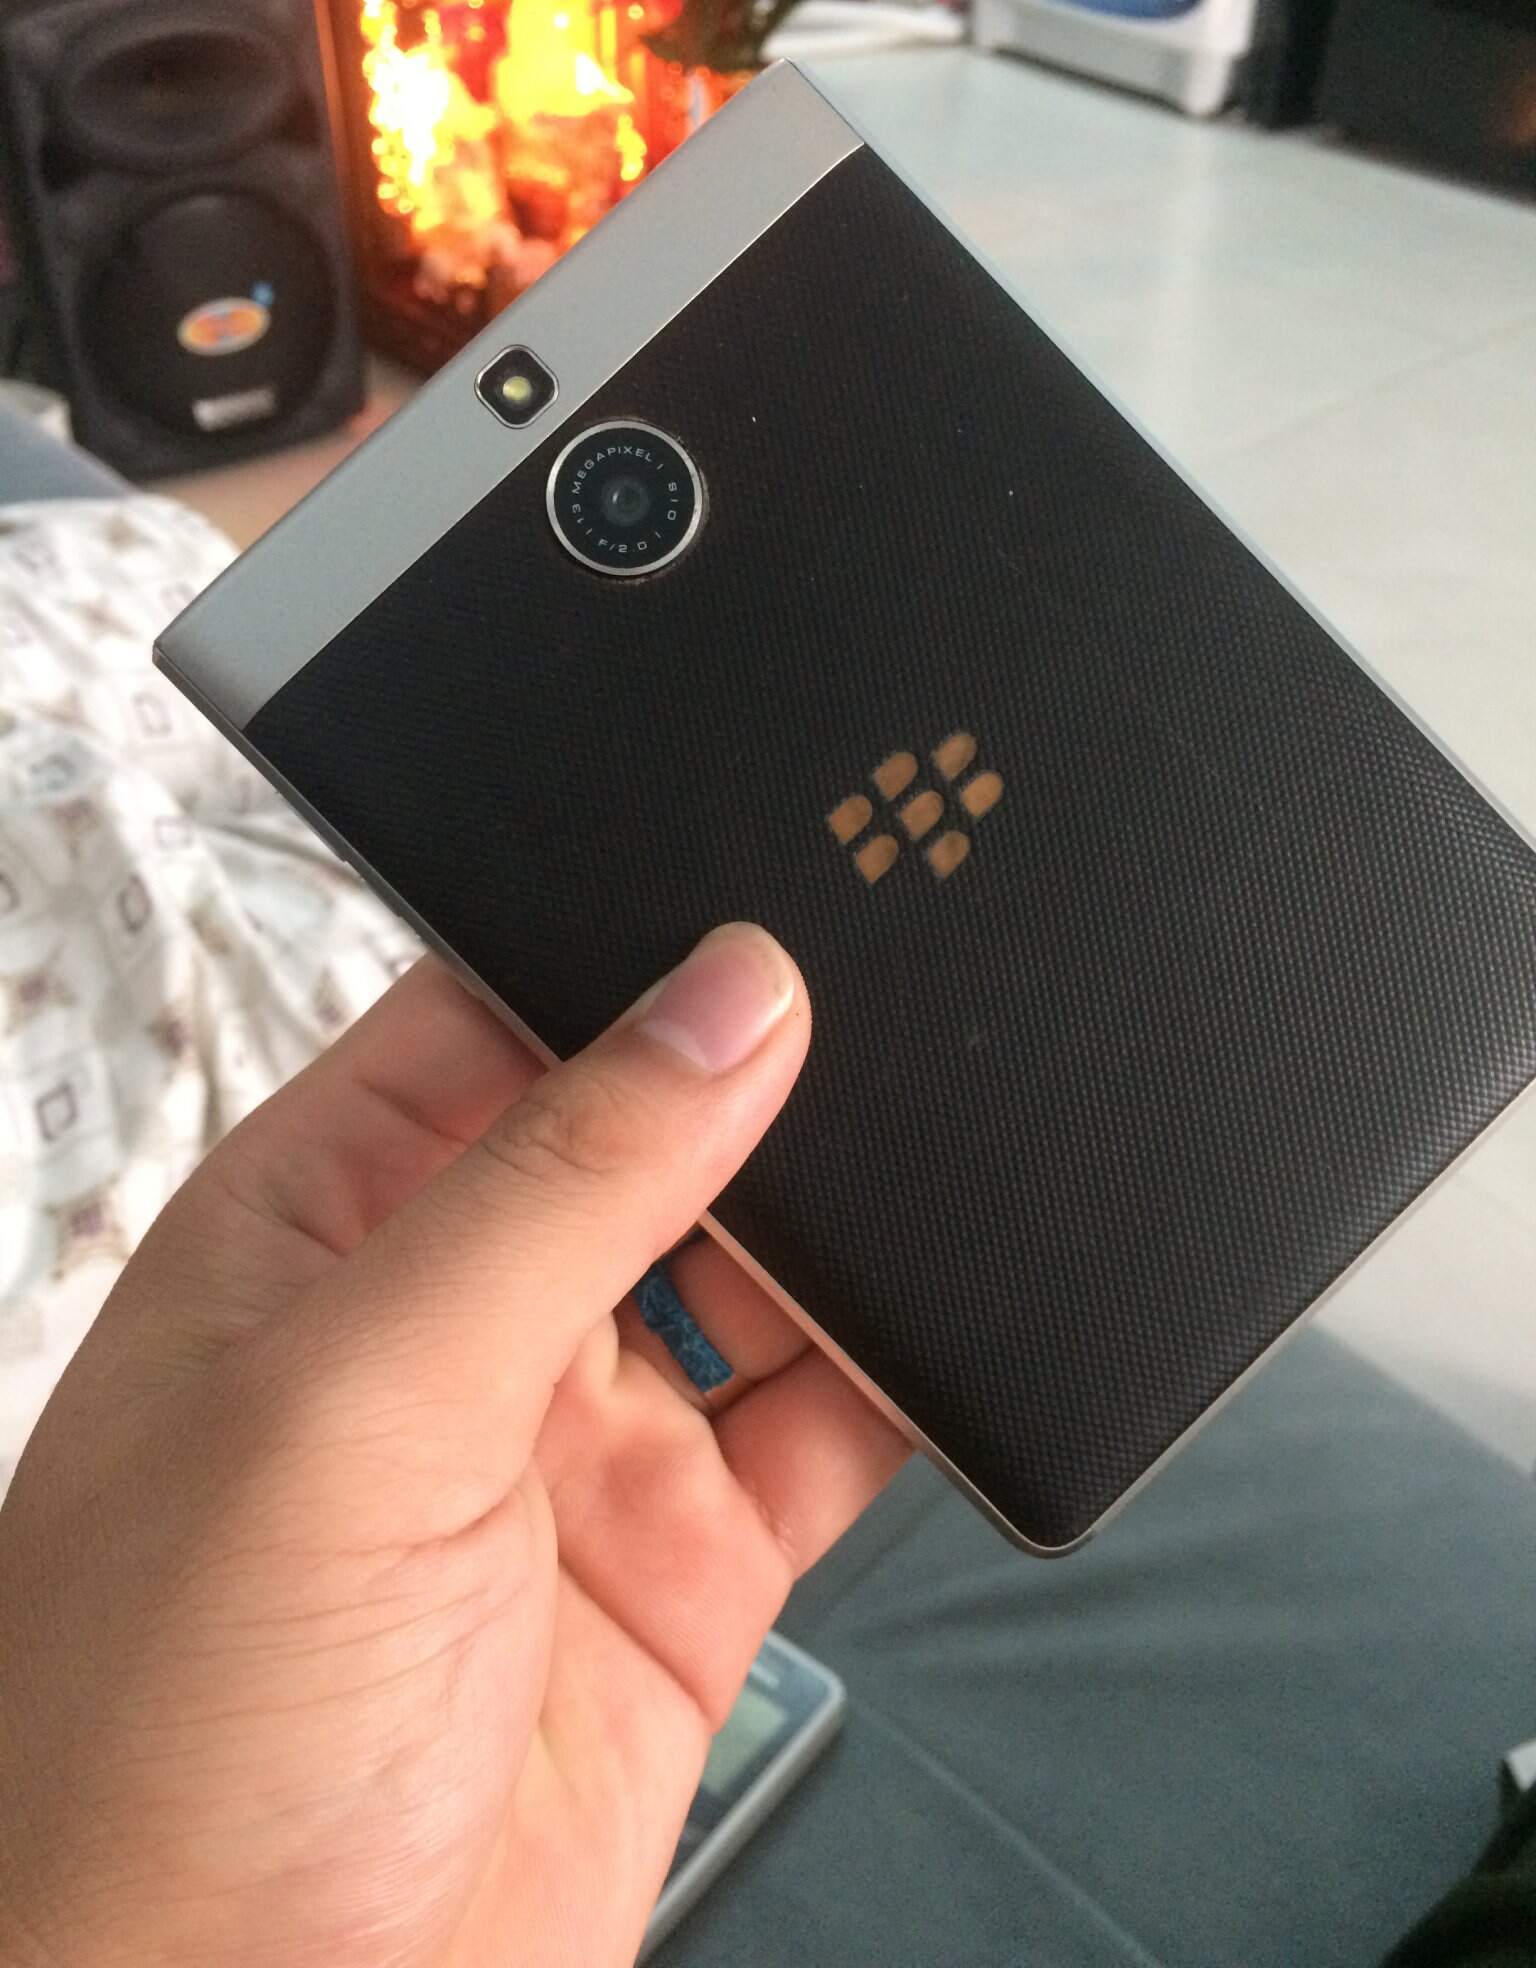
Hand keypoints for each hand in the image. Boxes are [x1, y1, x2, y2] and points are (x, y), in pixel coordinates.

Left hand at [0, 925, 906, 1967]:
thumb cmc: (164, 1747)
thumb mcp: (352, 1405)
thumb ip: (554, 1187)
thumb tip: (722, 1005)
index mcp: (328, 1227)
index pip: (497, 1018)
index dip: (627, 956)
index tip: (768, 910)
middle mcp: (458, 1321)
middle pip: (655, 1137)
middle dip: (768, 1087)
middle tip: (896, 1021)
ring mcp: (578, 1443)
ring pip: (763, 1274)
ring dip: (854, 1231)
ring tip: (944, 1162)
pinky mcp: (684, 1565)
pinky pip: (828, 1430)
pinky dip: (909, 1381)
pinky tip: (956, 1332)